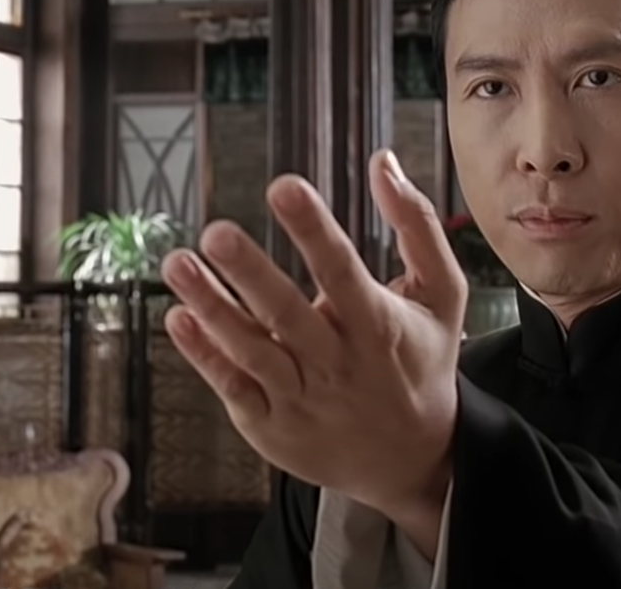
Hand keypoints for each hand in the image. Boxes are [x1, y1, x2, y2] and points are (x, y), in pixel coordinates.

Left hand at [160, 150, 466, 516]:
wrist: (411, 458)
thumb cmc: (423, 360)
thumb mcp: (442, 294)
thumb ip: (417, 225)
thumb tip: (383, 161)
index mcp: (379, 326)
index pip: (342, 271)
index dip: (313, 230)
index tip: (284, 188)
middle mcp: (337, 363)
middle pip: (287, 315)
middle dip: (250, 272)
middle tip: (216, 232)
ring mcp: (301, 397)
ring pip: (250, 350)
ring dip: (212, 307)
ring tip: (178, 263)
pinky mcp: (271, 424)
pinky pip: (233, 386)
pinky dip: (203, 355)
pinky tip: (178, 317)